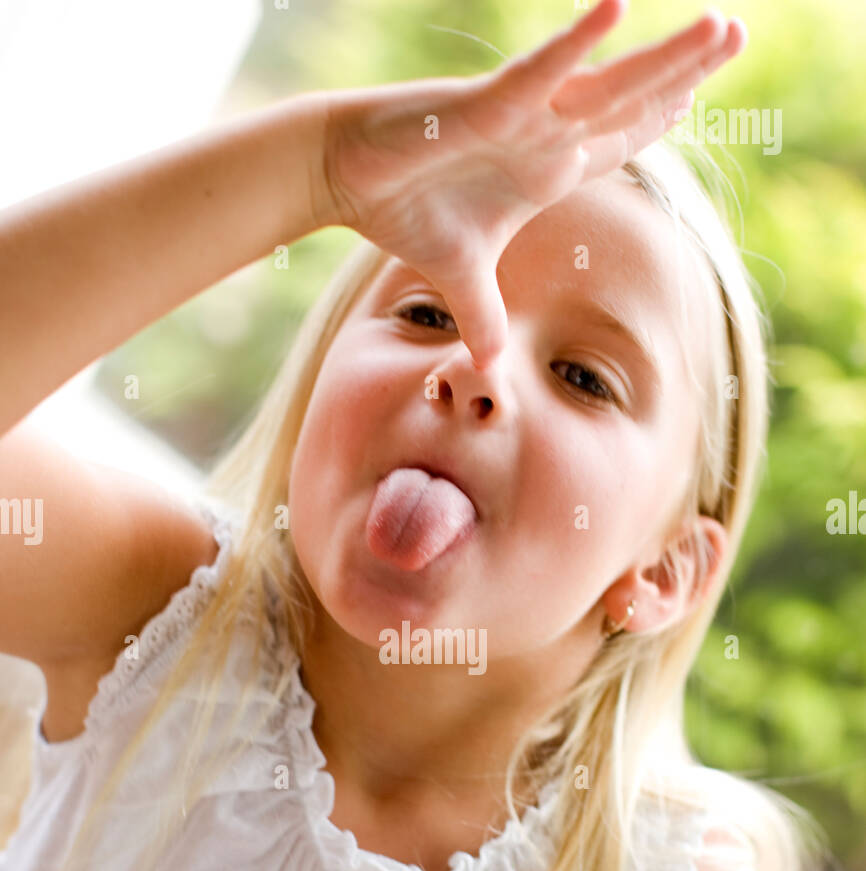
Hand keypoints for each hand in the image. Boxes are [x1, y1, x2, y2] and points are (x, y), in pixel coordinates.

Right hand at [316, 0, 745, 364]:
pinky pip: (541, 72)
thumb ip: (482, 316)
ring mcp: (522, 116)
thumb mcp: (459, 275)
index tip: (696, 95)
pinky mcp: (486, 107)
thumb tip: (487, 365)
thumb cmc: (403, 210)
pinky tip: (616, 9)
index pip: (616, 139)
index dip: (656, 119)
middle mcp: (545, 134)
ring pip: (609, 84)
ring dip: (665, 58)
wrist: (346, 175)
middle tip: (738, 36)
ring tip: (720, 26)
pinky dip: (576, 45)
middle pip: (630, 103)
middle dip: (686, 71)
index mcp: (544, 167)